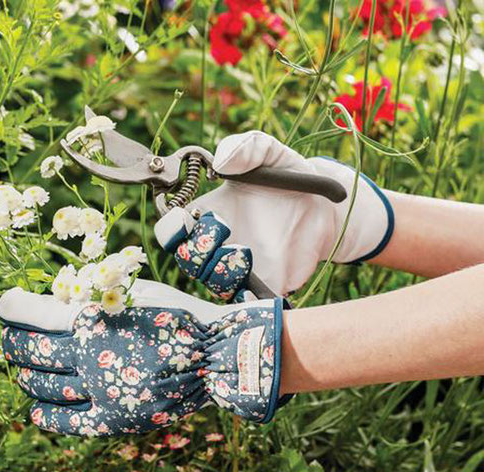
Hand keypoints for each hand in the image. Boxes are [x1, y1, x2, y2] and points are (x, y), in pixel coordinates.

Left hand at [0, 280, 283, 436]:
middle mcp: (91, 361)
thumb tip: (65, 304)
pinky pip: (67, 422)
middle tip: (12, 333)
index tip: (8, 302)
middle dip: (13, 340)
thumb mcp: (139, 293)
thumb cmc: (179, 316)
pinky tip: (35, 408)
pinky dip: (45, 414)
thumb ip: (100, 297)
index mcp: (97, 323)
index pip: (33, 314)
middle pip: (31, 352)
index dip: (13, 307)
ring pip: (42, 387)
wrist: (216, 355)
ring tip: (22, 365)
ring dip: (24, 373)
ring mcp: (101, 394)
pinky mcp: (114, 420)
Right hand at [154, 131, 393, 297]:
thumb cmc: (290, 176)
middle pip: (185, 259)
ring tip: (245, 251)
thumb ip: (247, 147)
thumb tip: (220, 163)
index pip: (171, 229)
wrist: (324, 207)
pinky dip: (243, 296)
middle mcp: (218, 242)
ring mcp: (238, 266)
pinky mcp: (263, 284)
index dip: (170, 228)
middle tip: (223, 230)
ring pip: (210, 282)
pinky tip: (253, 284)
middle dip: (196, 250)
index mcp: (208, 212)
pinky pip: (243, 300)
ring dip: (220, 271)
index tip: (186, 219)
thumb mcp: (271, 153)